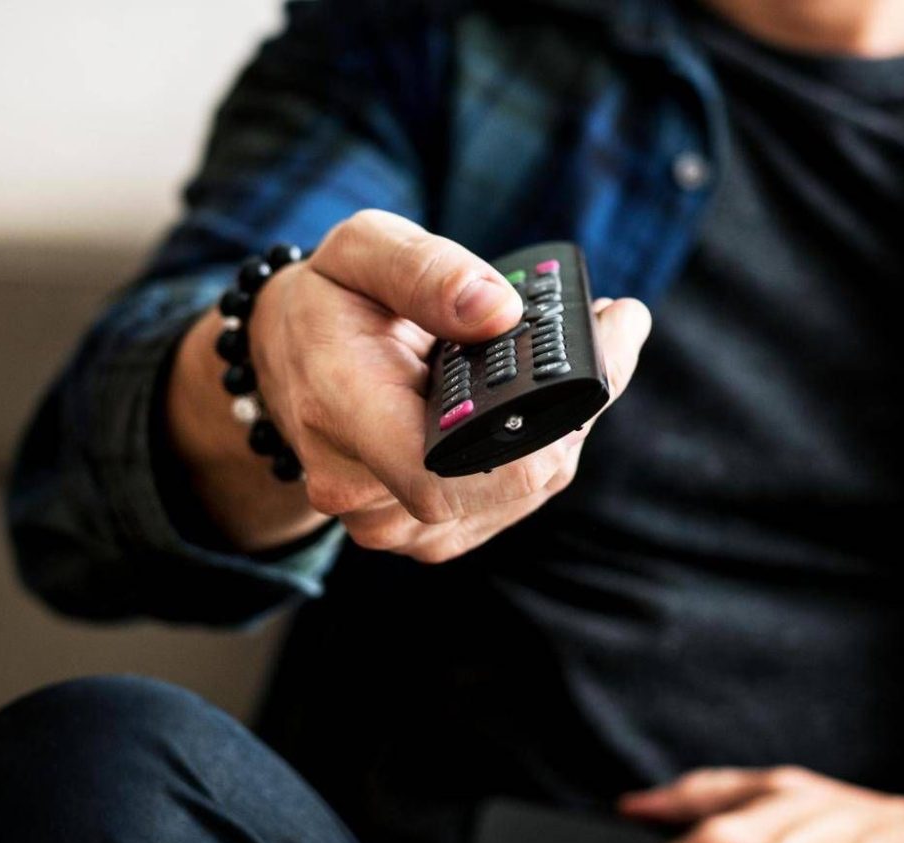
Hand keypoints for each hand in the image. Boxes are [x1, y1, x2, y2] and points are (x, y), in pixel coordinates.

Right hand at [236, 209, 650, 560]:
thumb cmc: (328, 301)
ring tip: (590, 350)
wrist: (290, 360)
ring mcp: (395, 523)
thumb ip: (425, 270)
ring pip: (522, 492)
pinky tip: (554, 398)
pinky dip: (545, 449)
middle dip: (576, 410)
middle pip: (507, 481)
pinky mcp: (428, 531)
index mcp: (341, 412)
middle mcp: (364, 491)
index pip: (441, 471)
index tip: (598, 355)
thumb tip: (500, 311)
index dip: (532, 439)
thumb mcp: (361, 250)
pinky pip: (511, 499)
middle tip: (613, 330)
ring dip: (570, 427)